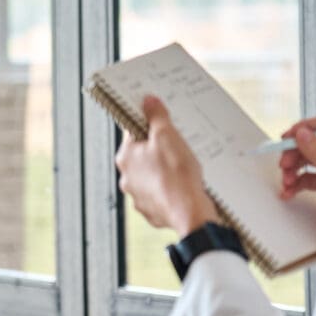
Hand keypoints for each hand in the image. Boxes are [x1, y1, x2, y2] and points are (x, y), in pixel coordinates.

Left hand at [114, 96, 218, 237]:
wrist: (190, 212)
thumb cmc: (177, 175)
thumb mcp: (167, 136)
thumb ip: (156, 117)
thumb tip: (148, 102)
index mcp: (125, 157)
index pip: (133, 133)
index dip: (149, 126)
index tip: (161, 124)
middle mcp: (127, 178)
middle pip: (143, 156)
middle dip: (159, 150)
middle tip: (177, 148)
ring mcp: (138, 196)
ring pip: (152, 177)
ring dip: (164, 172)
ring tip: (183, 169)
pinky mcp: (152, 210)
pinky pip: (161, 195)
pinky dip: (171, 190)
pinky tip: (183, 187)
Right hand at [278, 116, 315, 240]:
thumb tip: (303, 134)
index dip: (307, 129)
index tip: (289, 136)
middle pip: (315, 145)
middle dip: (296, 154)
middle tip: (284, 163)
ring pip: (309, 162)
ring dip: (294, 170)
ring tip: (287, 181)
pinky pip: (309, 178)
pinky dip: (297, 184)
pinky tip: (289, 191)